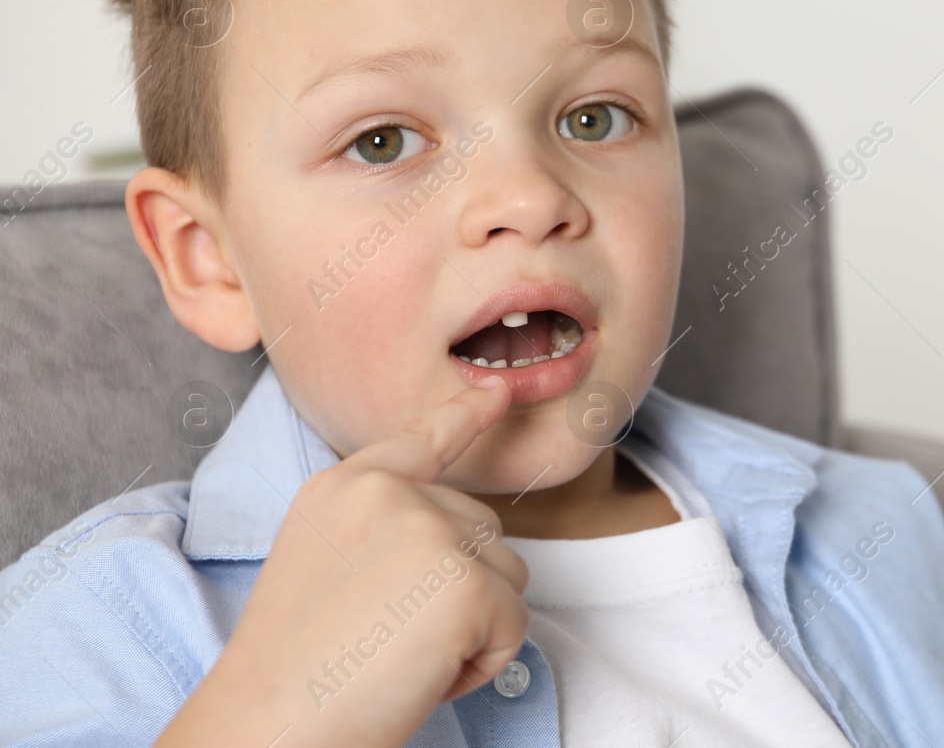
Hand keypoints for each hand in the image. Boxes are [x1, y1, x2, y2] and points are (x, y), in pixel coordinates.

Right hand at [156, 377, 530, 747]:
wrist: (268, 727)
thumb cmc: (295, 670)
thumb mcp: (325, 564)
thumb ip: (385, 529)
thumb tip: (455, 536)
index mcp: (346, 486)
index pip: (422, 438)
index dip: (466, 412)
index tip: (498, 390)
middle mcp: (391, 494)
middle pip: (482, 531)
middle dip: (459, 592)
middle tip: (386, 638)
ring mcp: (432, 532)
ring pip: (507, 577)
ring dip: (471, 629)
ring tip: (398, 657)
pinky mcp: (467, 584)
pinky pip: (514, 626)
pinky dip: (481, 665)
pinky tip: (420, 677)